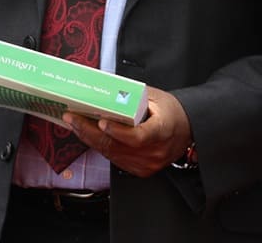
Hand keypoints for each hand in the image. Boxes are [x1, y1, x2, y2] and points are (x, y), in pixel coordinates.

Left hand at [63, 87, 192, 176]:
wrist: (189, 130)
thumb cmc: (172, 111)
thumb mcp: (157, 98)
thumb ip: (133, 97)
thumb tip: (107, 90)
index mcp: (163, 131)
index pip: (138, 137)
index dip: (118, 132)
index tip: (101, 121)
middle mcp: (155, 152)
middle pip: (117, 146)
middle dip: (90, 131)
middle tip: (72, 118)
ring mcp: (147, 164)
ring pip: (112, 154)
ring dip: (91, 139)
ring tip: (75, 124)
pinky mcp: (141, 170)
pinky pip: (116, 159)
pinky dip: (102, 147)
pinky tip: (90, 135)